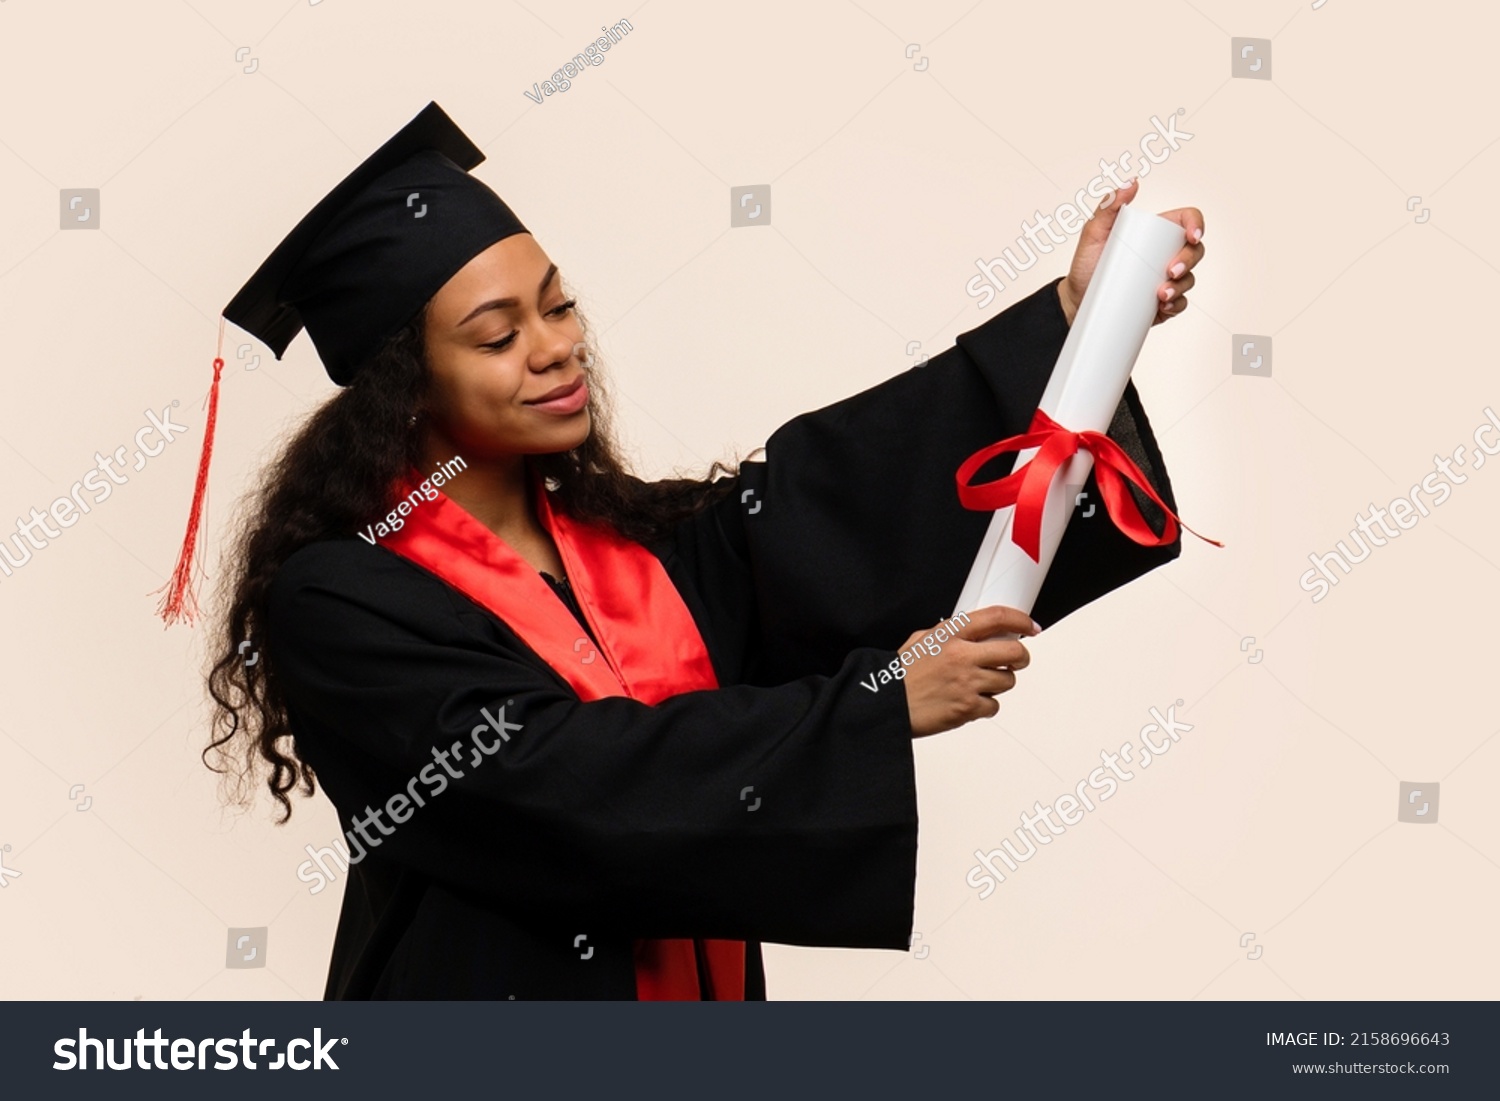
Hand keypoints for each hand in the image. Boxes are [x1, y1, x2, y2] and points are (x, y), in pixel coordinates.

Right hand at [901, 605, 1039, 737]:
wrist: (886, 704)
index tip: (1029, 626)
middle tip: (1015, 661)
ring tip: (978, 685)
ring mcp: (967, 683)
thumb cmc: (900, 675)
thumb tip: (973, 631)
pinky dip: (985, 706)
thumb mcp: (920, 640)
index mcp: (950, 634)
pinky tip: (968, 702)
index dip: (1020, 620)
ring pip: (1007, 681)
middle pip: (1014, 652)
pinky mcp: (967, 708)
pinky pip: (994, 706)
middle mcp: (962, 656)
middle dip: (1021, 657)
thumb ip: (949, 633)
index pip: (997, 617)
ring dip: (998, 684)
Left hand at [1056, 178, 1205, 327]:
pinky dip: (1177, 304)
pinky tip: (1165, 306)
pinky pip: (1180, 303)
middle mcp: (1165, 254)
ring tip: (1161, 295)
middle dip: (1189, 260)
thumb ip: (1109, 206)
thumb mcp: (1093, 233)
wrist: (1077, 300)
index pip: (1187, 220)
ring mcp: (1166, 279)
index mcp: (1156, 233)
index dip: (1197, 224)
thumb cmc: (1086, 264)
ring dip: (1182, 286)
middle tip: (1170, 271)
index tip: (1192, 237)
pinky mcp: (1163, 302)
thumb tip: (1131, 183)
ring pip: (1189, 279)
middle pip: (1194, 251)